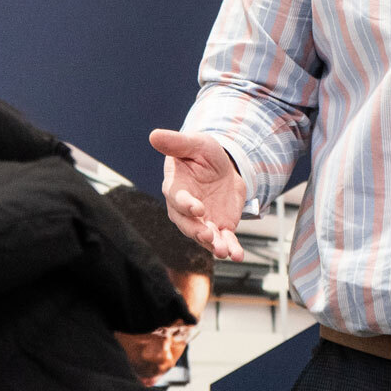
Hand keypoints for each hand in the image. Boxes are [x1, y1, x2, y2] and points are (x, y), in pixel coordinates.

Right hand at [148, 128, 247, 261]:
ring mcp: (202, 221)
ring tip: (223, 251)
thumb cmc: (202, 154)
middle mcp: (185, 209)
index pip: (177, 199)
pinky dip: (230, 249)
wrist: (224, 167)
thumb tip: (153, 135)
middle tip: (207, 235)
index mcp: (176, 188)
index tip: (197, 208)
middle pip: (187, 224)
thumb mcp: (194, 144)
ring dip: (213, 245)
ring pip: (204, 237)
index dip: (185, 204)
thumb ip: (176, 143)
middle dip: (196, 231)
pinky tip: (237, 255)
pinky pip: (224, 241)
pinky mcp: (219, 227)